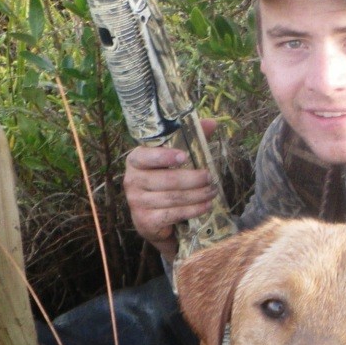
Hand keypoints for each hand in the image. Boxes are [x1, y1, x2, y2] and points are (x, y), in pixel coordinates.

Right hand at [124, 118, 219, 257]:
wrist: (153, 219)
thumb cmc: (164, 181)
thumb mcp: (174, 160)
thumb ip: (190, 140)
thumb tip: (211, 123)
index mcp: (136, 160)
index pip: (145, 156)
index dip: (164, 156)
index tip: (184, 156)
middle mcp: (132, 181)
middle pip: (166, 179)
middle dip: (192, 179)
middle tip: (210, 177)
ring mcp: (137, 202)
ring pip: (172, 197)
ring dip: (197, 195)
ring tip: (213, 191)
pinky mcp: (145, 221)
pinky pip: (173, 214)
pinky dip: (193, 210)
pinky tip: (206, 206)